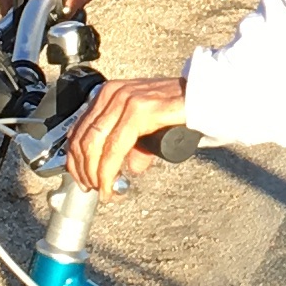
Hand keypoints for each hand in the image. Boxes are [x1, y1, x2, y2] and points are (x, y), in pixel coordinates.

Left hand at [70, 67, 191, 193]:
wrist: (210, 97)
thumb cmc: (183, 109)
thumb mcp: (150, 127)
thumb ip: (136, 145)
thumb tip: (130, 167)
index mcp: (110, 94)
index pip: (78, 131)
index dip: (75, 161)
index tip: (83, 180)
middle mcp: (113, 94)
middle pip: (83, 140)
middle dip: (83, 171)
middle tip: (93, 189)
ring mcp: (125, 100)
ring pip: (95, 145)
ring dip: (95, 175)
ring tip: (104, 191)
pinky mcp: (140, 110)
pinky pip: (115, 148)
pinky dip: (108, 172)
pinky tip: (112, 185)